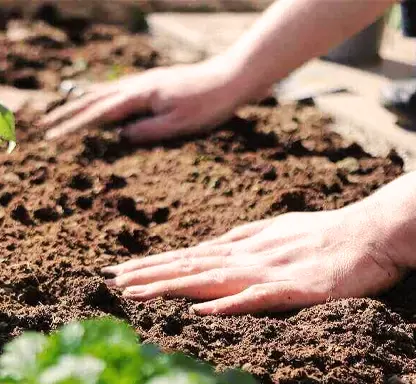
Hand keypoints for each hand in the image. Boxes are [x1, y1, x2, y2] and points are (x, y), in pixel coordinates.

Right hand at [42, 57, 253, 141]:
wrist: (231, 79)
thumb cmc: (208, 104)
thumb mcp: (178, 124)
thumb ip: (147, 131)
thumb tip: (118, 137)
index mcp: (141, 96)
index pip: (100, 113)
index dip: (76, 125)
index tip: (56, 136)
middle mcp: (140, 85)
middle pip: (97, 99)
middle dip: (71, 113)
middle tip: (50, 124)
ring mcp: (148, 81)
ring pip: (108, 91)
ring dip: (85, 102)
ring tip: (68, 111)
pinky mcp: (157, 82)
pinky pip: (122, 89)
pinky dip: (106, 96)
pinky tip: (108, 100)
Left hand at [102, 206, 403, 314]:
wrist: (373, 231)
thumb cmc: (328, 233)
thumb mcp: (280, 229)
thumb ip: (248, 237)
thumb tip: (216, 245)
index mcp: (249, 244)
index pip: (193, 255)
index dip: (157, 263)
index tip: (124, 270)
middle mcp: (252, 255)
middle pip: (193, 264)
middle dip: (150, 274)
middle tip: (111, 281)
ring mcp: (273, 270)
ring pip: (213, 278)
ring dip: (173, 285)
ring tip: (136, 292)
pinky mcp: (298, 288)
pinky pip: (258, 297)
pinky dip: (228, 303)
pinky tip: (200, 310)